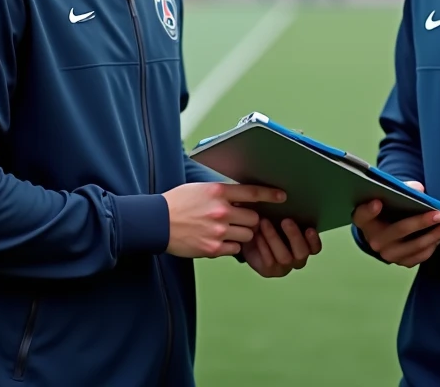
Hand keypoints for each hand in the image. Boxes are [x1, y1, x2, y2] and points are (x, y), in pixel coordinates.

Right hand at [163, 182, 285, 258]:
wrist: (156, 222)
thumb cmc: (178, 203)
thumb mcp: (201, 189)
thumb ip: (222, 194)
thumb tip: (241, 198)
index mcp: (218, 192)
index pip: (252, 192)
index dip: (271, 194)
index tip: (283, 197)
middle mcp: (221, 211)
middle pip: (254, 218)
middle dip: (251, 221)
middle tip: (242, 221)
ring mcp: (218, 231)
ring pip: (248, 236)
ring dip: (243, 235)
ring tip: (229, 231)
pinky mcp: (213, 249)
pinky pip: (235, 250)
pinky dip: (232, 247)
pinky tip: (220, 242)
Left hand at [242, 218, 321, 277]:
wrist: (248, 236)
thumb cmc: (268, 223)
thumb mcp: (277, 215)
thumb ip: (285, 210)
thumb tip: (285, 196)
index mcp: (305, 245)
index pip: (315, 248)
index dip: (314, 240)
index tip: (309, 228)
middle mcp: (297, 259)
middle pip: (302, 253)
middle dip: (294, 236)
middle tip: (286, 220)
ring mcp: (283, 267)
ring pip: (284, 257)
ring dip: (274, 238)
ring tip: (264, 222)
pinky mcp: (269, 271)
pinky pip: (269, 261)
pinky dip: (263, 246)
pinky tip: (256, 234)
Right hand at [351, 181, 439, 266]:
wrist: (385, 231)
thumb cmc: (387, 208)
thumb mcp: (388, 196)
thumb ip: (401, 189)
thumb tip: (419, 189)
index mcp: (364, 221)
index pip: (362, 216)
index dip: (368, 211)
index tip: (377, 202)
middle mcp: (373, 240)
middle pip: (397, 231)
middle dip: (420, 223)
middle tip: (439, 214)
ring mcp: (387, 254)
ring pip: (413, 246)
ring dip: (433, 236)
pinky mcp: (401, 262)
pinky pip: (419, 256)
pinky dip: (432, 246)